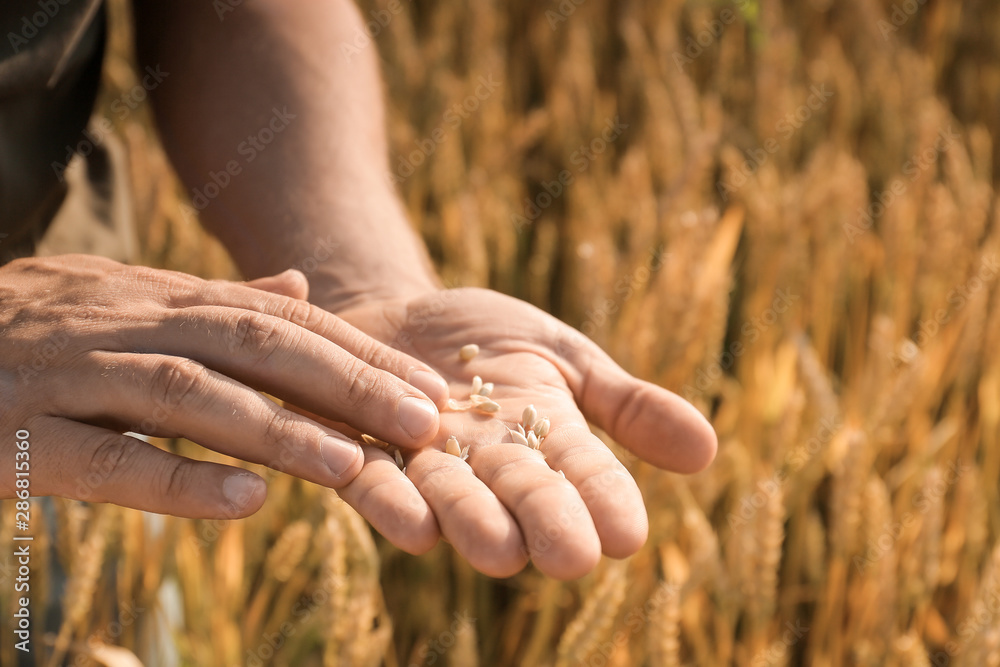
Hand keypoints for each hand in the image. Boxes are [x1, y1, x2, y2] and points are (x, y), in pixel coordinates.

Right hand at [0, 255, 449, 518]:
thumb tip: (297, 289)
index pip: (277, 318)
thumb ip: (209, 302)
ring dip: (277, 431)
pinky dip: (174, 478)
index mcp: (154, 298)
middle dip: (344, 383)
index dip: (357, 352)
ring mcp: (65, 374)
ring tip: (354, 467)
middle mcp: (120, 323)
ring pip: (186, 393)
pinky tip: (243, 504)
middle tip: (421, 423)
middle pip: (250, 343)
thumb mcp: (122, 304)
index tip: (427, 391)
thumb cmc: (28, 336)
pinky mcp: (11, 433)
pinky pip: (99, 458)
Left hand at [323, 287, 716, 579]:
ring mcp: (425, 461)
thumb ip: (626, 404)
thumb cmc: (490, 342)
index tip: (627, 534)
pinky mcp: (362, 449)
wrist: (401, 316)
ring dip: (470, 522)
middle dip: (544, 524)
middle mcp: (489, 463)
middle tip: (570, 558)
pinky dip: (389, 498)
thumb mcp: (566, 359)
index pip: (585, 475)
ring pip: (449, 497)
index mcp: (545, 439)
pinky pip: (373, 479)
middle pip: (521, 497)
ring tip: (497, 551)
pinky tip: (411, 523)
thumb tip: (708, 448)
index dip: (605, 502)